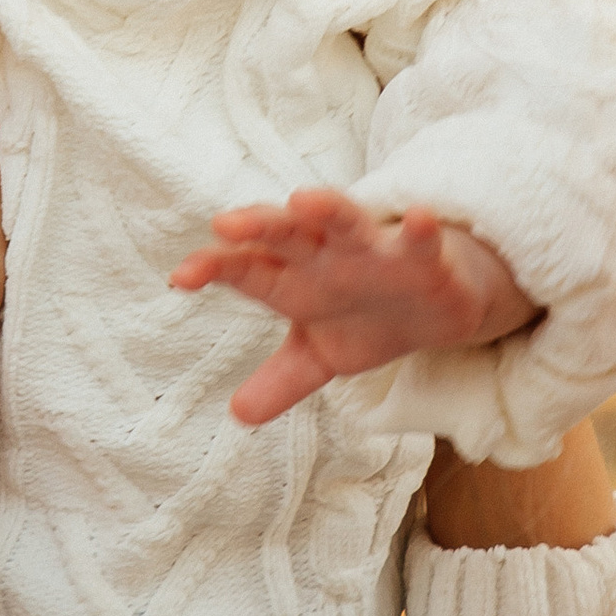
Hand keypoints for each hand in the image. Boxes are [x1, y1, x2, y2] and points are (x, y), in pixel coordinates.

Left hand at [171, 187, 537, 429]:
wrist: (434, 307)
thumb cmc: (366, 317)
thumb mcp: (320, 356)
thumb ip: (281, 380)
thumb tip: (238, 416)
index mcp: (295, 279)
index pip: (249, 270)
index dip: (215, 268)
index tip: (181, 276)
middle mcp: (326, 256)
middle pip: (287, 236)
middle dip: (259, 228)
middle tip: (225, 223)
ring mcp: (373, 250)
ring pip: (345, 221)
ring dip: (326, 209)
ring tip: (302, 200)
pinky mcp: (422, 254)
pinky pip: (420, 239)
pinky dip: (419, 230)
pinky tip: (418, 219)